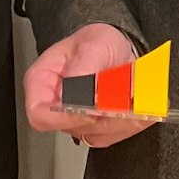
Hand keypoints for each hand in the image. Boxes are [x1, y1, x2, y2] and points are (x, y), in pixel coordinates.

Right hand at [22, 22, 155, 147]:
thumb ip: (83, 69)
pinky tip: (138, 108)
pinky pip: (114, 134)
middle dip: (103, 115)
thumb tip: (77, 95)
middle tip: (123, 98)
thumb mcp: (92, 45)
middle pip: (74, 127)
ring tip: (135, 100)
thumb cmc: (98, 44)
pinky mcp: (97, 129)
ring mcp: (76, 120)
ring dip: (121, 120)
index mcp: (42, 82)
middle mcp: (56, 105)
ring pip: (97, 134)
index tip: (91, 110)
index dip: (64, 117)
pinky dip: (130, 123)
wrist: (117, 50)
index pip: (40, 114)